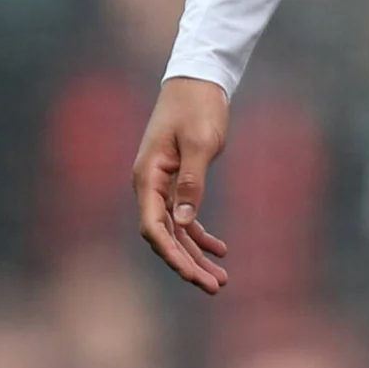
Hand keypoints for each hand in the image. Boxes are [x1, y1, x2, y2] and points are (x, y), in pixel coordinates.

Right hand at [132, 76, 231, 292]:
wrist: (198, 80)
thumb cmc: (197, 107)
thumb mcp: (199, 143)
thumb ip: (191, 182)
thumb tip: (184, 221)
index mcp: (148, 176)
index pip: (153, 227)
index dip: (171, 254)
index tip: (192, 275)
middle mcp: (149, 185)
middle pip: (165, 236)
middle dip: (188, 264)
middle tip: (215, 287)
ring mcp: (161, 185)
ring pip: (176, 230)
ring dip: (196, 255)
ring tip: (221, 279)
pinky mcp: (176, 181)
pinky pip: (184, 216)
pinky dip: (200, 234)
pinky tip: (220, 249)